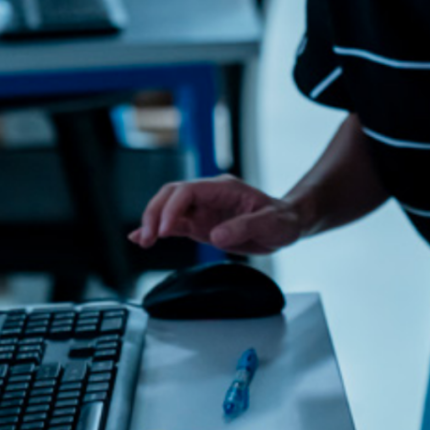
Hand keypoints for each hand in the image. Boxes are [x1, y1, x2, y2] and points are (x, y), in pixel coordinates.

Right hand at [127, 175, 304, 254]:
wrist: (287, 225)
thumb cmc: (282, 219)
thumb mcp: (271, 223)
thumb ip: (244, 227)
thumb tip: (217, 235)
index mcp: (223, 188)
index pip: (188, 190)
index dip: (172, 207)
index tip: (166, 230)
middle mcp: (209, 196)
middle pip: (171, 195)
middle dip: (155, 213)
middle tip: (148, 237)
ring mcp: (203, 209)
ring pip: (168, 208)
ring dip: (153, 223)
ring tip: (143, 241)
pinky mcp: (201, 224)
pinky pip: (174, 224)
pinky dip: (158, 230)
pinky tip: (143, 238)